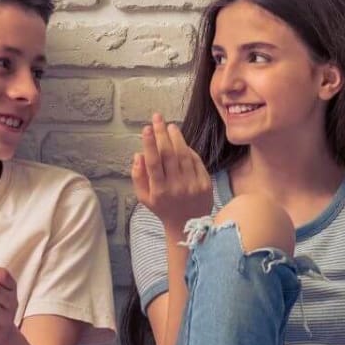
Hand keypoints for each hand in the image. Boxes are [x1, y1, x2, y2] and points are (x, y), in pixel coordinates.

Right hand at [131, 113, 212, 230]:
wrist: (188, 226)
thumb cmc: (162, 208)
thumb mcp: (144, 197)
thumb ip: (138, 177)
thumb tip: (139, 154)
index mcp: (159, 191)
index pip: (153, 162)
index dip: (149, 143)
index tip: (146, 127)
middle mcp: (176, 187)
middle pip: (168, 154)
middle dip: (161, 133)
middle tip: (157, 118)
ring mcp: (192, 185)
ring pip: (184, 155)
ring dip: (177, 137)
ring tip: (170, 126)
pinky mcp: (205, 184)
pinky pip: (196, 161)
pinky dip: (189, 150)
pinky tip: (182, 142)